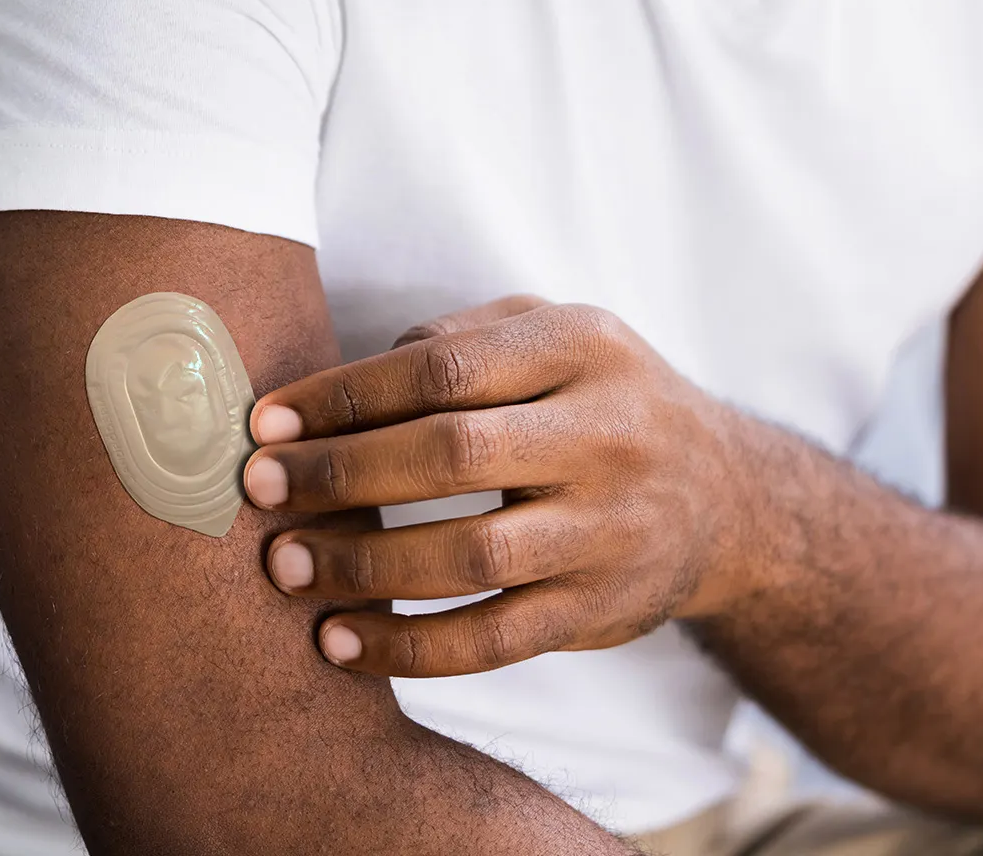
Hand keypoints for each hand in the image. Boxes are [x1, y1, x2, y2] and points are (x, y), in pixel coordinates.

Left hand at [242, 296, 753, 677]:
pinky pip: (496, 639)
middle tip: (257, 493)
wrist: (725, 494)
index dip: (345, 397)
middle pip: (454, 455)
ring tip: (286, 568)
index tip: (265, 424)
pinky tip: (341, 644)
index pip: (446, 367)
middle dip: (340, 476)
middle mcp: (609, 434)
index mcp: (584, 348)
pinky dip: (411, 649)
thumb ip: (459, 337)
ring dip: (363, 567)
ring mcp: (612, 527)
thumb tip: (335, 388)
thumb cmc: (601, 398)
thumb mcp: (554, 333)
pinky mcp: (603, 608)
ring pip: (473, 556)